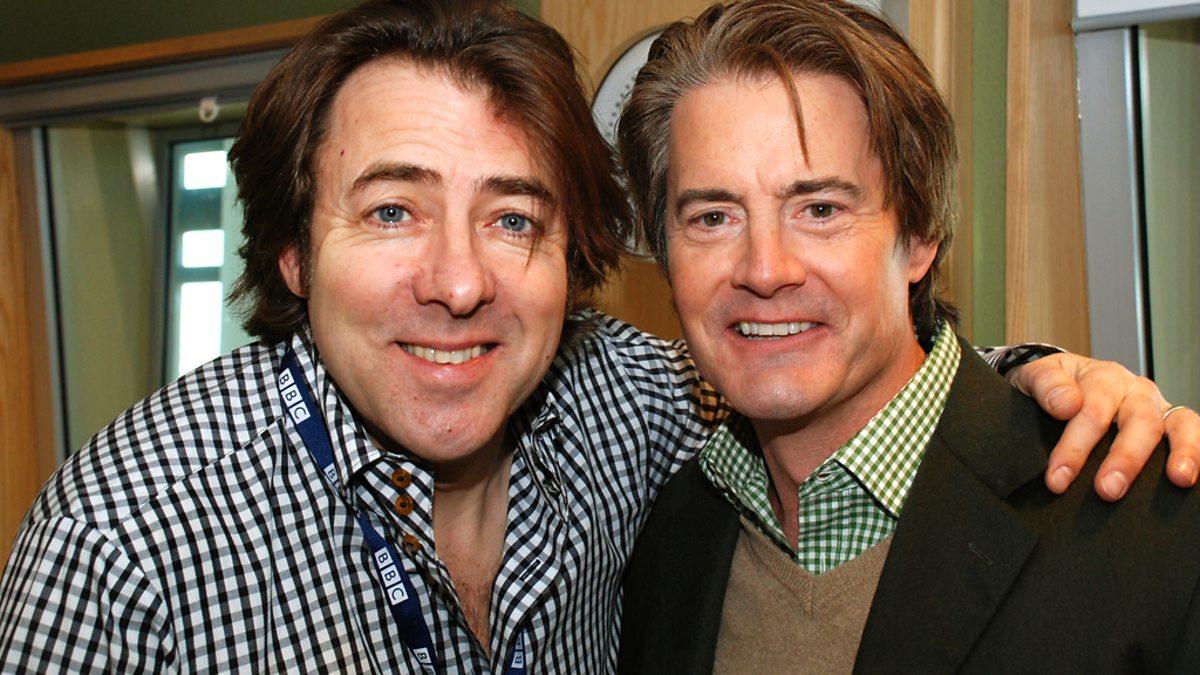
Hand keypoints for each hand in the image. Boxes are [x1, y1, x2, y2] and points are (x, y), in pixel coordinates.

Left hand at [1010, 353, 1199, 500]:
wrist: (1059, 385)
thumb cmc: (1050, 388)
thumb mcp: (1036, 376)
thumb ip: (1046, 385)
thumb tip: (1067, 405)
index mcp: (1102, 377)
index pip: (1091, 411)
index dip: (1074, 448)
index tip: (1057, 479)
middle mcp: (1135, 391)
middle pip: (1138, 420)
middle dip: (1124, 458)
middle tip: (1107, 491)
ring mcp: (1158, 408)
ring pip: (1178, 424)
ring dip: (1181, 451)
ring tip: (1179, 480)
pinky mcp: (1173, 425)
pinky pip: (1194, 431)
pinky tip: (1195, 476)